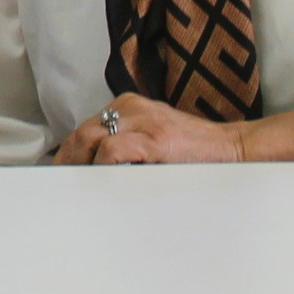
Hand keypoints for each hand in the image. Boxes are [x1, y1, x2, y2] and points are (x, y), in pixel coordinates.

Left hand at [52, 94, 247, 165]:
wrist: (233, 149)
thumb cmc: (194, 153)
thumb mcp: (153, 140)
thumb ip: (126, 145)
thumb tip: (95, 170)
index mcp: (129, 107)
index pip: (86, 128)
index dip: (69, 152)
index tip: (61, 172)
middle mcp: (131, 108)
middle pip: (83, 132)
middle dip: (67, 160)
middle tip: (60, 184)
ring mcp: (143, 121)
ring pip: (92, 138)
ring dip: (80, 165)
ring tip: (76, 187)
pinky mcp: (155, 138)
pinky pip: (114, 149)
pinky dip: (102, 165)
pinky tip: (102, 179)